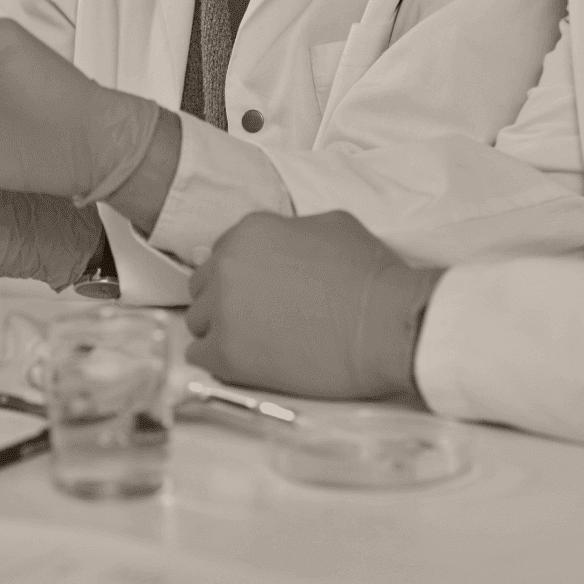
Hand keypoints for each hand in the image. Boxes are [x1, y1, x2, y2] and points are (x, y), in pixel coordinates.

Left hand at [184, 211, 444, 400]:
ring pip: (199, 320)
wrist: (384, 324)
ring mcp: (224, 312)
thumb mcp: (332, 224)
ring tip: (257, 340)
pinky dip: (218, 359)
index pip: (224, 250)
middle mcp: (228, 265)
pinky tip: (247, 359)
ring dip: (221, 328)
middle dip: (228, 297)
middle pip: (205, 284)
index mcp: (251, 230)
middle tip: (260, 314)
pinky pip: (199, 357)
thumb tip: (282, 246)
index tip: (260, 286)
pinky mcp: (227, 356)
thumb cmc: (369, 274)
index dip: (245, 270)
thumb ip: (291, 231)